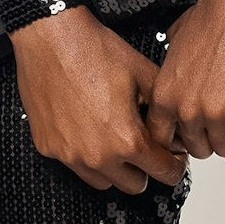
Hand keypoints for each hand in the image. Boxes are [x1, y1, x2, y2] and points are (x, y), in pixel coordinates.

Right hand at [9, 6, 188, 194]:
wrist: (51, 38)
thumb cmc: (93, 51)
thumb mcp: (144, 74)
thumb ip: (165, 111)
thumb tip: (176, 131)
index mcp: (126, 139)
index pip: (164, 173)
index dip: (174, 164)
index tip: (173, 156)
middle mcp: (97, 155)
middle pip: (135, 186)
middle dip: (145, 168)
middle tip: (146, 148)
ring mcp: (69, 155)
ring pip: (103, 182)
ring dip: (115, 168)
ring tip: (116, 139)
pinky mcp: (48, 147)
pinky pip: (74, 165)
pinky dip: (85, 155)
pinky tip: (89, 129)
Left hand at [147, 0, 224, 159]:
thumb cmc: (215, 15)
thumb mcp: (174, 44)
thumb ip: (171, 74)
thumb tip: (176, 86)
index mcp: (165, 94)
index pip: (162, 140)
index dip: (180, 139)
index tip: (192, 134)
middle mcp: (186, 108)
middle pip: (197, 149)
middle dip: (211, 137)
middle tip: (223, 121)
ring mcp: (217, 112)